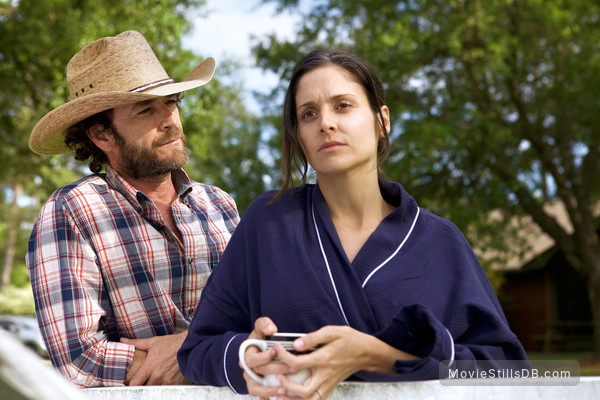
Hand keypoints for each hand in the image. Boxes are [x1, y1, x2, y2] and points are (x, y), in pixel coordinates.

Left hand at [122, 330, 190, 385]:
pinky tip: (165, 382)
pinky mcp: (177, 384)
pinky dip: (164, 388)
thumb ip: (137, 343)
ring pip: (155, 391)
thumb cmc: (172, 343)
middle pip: (144, 389)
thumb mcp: (154, 342)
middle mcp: (158, 375)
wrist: (191, 345)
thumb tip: (123, 340)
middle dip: (143, 386)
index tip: (130, 384)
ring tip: (154, 382)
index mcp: (150, 365)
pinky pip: (167, 390)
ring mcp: (168, 381)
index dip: (131, 385)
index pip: (135, 383)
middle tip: (144, 382)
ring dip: (154, 387)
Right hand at [241, 317, 295, 399]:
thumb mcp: (261, 326)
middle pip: (260, 372)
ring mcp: (251, 379)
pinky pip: (260, 396)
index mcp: (247, 353)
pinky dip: (267, 398)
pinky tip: (281, 397)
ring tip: (285, 389)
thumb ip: (264, 324)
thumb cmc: (261, 337)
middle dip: (277, 370)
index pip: (252, 358)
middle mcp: (247, 368)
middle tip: (293, 368)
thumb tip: (271, 329)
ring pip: (256, 389)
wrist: (259, 347)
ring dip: (270, 390)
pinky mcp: (257, 387)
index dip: (263, 357)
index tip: (275, 352)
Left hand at [273, 325, 418, 398]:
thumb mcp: (332, 331)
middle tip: (278, 376)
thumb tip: (296, 344)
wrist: (366, 352)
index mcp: (324, 359)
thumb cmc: (350, 340)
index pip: (298, 363)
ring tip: (280, 393)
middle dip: (287, 386)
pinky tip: (293, 397)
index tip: (278, 348)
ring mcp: (328, 384)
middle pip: (304, 391)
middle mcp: (326, 375)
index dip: (284, 356)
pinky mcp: (330, 387)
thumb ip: (312, 338)